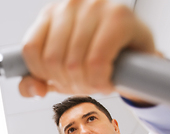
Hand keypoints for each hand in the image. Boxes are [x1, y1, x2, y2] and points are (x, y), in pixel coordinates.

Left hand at [19, 0, 156, 97]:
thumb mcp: (59, 73)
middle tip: (83, 84)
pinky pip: (96, 62)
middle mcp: (71, 4)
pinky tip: (107, 81)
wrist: (139, 57)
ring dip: (85, 84)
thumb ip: (36, 81)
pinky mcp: (119, 17)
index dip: (41, 74)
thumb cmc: (97, 60)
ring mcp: (95, 6)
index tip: (57, 79)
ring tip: (96, 83)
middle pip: (52, 59)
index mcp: (51, 14)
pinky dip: (99, 80)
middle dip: (67, 82)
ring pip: (73, 63)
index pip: (31, 48)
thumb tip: (34, 89)